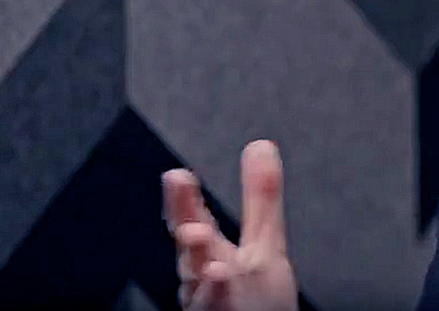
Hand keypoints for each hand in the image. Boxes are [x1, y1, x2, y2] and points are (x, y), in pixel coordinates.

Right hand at [162, 140, 297, 310]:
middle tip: (175, 189)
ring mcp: (210, 301)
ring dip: (196, 255)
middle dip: (183, 219)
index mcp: (212, 254)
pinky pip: (218, 303)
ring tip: (197, 232)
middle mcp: (204, 278)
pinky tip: (220, 274)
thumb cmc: (256, 298)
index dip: (184, 199)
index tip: (176, 175)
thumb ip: (260, 197)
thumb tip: (261, 144)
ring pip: (200, 280)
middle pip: (191, 246)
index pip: (193, 220)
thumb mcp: (263, 242)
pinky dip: (217, 290)